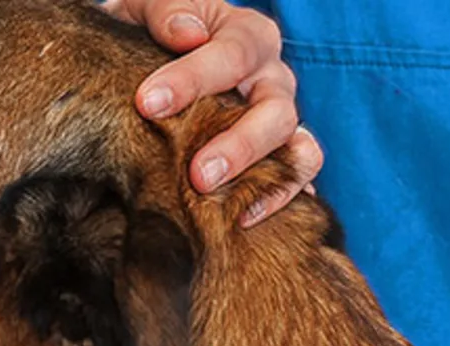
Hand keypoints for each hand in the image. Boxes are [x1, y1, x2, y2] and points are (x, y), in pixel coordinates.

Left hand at [100, 0, 324, 224]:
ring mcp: (282, 122)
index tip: (147, 104)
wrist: (154, 61)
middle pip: (277, 111)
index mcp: (248, 35)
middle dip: (240, 145)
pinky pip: (297, 181)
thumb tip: (186, 34)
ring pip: (301, 150)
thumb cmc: (152, 33)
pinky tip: (246, 220)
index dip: (191, 80)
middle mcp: (274, 79)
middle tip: (198, 175)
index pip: (231, 55)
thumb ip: (165, 12)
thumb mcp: (148, 7)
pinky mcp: (280, 157)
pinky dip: (280, 199)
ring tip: (230, 207)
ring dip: (268, 180)